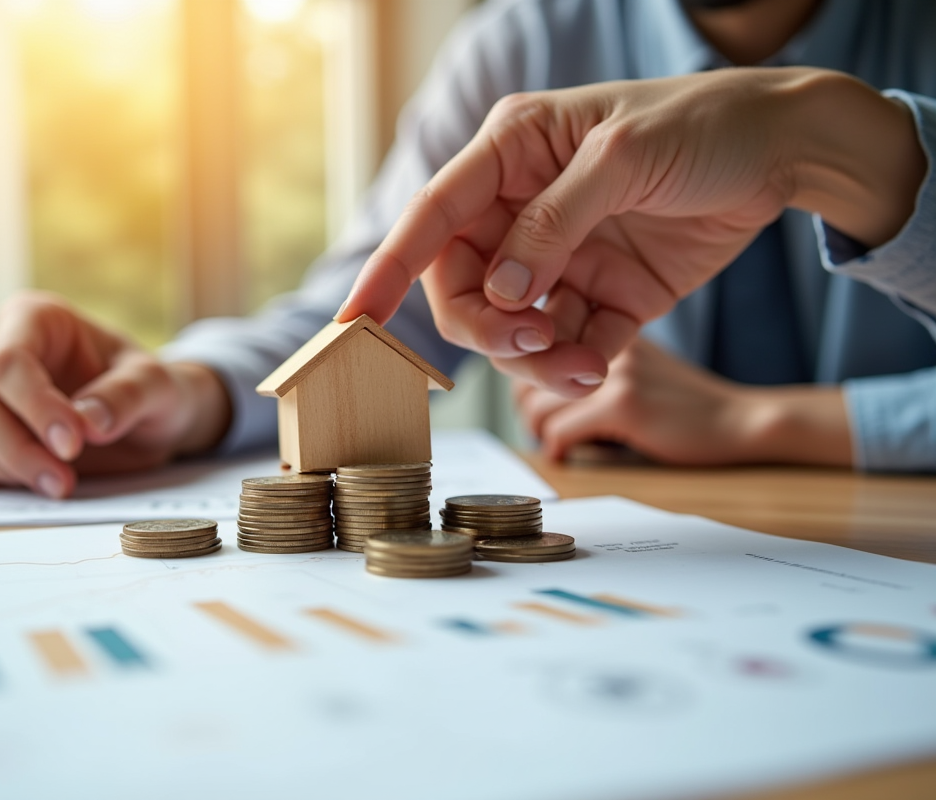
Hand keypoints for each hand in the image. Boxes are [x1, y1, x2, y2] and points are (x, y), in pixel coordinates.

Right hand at [0, 292, 231, 496]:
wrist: (148, 420)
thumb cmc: (148, 389)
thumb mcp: (157, 385)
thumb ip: (127, 396)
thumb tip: (88, 422)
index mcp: (35, 319)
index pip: (8, 360)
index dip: (34, 405)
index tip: (73, 443)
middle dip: (18, 447)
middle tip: (65, 479)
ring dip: (10, 469)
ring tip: (63, 485)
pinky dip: (0, 481)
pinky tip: (43, 483)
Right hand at [337, 68, 924, 395]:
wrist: (789, 151)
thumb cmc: (703, 124)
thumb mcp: (623, 156)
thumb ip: (554, 222)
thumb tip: (501, 292)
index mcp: (512, 154)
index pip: (432, 216)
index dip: (386, 270)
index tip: (354, 323)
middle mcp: (524, 209)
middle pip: (464, 288)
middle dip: (484, 327)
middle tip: (530, 341)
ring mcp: (562, 258)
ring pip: (512, 329)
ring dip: (533, 358)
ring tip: (580, 364)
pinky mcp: (604, 296)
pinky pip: (568, 346)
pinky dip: (575, 367)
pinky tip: (598, 367)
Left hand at [515, 339, 851, 466]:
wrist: (742, 421)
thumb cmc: (686, 403)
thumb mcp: (634, 369)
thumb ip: (590, 367)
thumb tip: (531, 394)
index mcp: (605, 318)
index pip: (534, 343)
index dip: (530, 378)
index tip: (542, 404)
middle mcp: (606, 333)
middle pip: (524, 374)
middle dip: (530, 407)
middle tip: (548, 428)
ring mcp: (614, 368)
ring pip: (535, 406)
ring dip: (544, 433)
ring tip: (565, 442)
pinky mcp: (623, 403)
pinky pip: (559, 433)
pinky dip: (561, 450)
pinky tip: (575, 454)